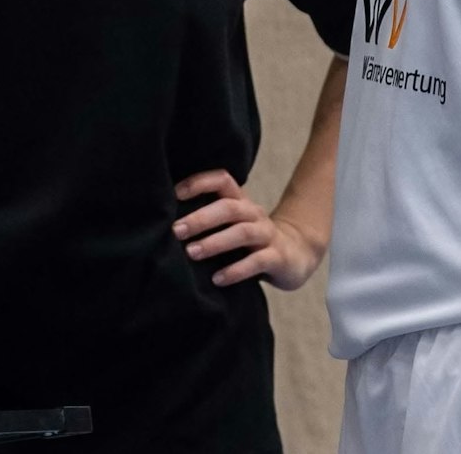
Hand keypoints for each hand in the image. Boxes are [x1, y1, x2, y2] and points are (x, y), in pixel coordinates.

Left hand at [172, 169, 324, 289]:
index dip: (199, 182)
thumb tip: (164, 223)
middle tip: (176, 231)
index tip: (175, 193)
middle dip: (201, 218)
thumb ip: (208, 220)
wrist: (296, 255)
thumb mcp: (231, 224)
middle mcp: (253, 214)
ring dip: (214, 242)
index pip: (222, 180)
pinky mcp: (277, 258)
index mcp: (240, 201)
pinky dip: (235, 270)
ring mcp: (267, 235)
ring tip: (191, 253)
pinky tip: (217, 279)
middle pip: (229, 208)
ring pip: (242, 233)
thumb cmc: (250, 241)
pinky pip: (256, 262)